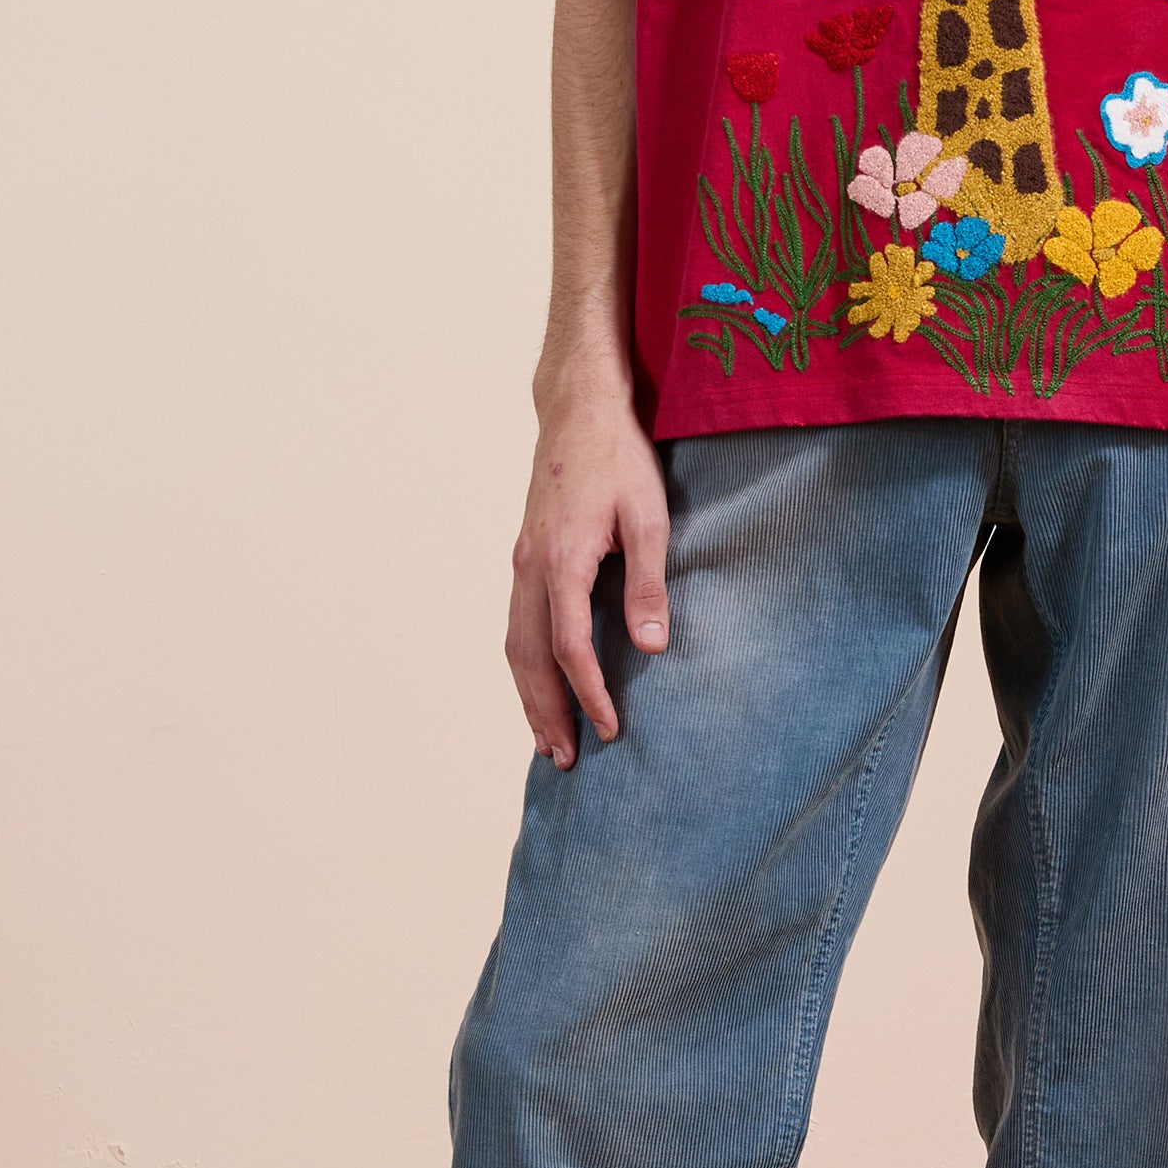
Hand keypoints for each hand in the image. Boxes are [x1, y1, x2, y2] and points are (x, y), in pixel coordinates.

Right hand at [506, 372, 668, 766]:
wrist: (579, 409)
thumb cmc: (620, 458)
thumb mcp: (649, 517)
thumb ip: (648, 584)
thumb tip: (652, 648)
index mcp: (561, 561)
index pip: (571, 648)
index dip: (590, 694)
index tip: (611, 730)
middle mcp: (530, 567)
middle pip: (529, 658)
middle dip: (545, 712)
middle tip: (565, 759)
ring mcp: (521, 562)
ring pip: (515, 644)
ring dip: (529, 695)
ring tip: (547, 738)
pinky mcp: (525, 556)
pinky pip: (517, 624)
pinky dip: (525, 664)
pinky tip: (541, 684)